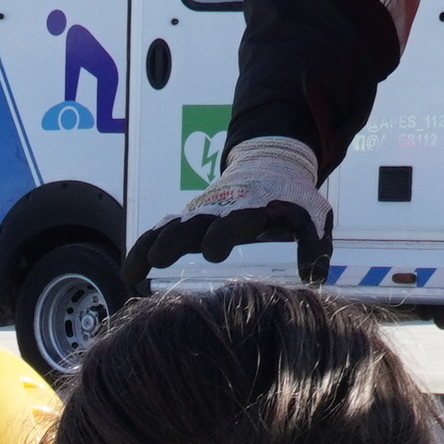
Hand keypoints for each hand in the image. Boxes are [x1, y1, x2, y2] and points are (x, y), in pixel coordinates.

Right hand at [127, 133, 330, 287]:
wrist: (269, 166)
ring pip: (170, 228)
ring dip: (151, 247)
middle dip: (176, 240)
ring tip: (133, 272)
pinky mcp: (187, 219)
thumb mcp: (313, 216)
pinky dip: (143, 248)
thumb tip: (314, 278)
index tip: (213, 251)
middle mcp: (219, 210)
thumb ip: (314, 245)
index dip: (223, 234)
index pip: (234, 221)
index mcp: (250, 208)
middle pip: (193, 224)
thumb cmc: (292, 199)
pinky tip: (129, 273)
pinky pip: (160, 232)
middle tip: (160, 259)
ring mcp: (199, 214)